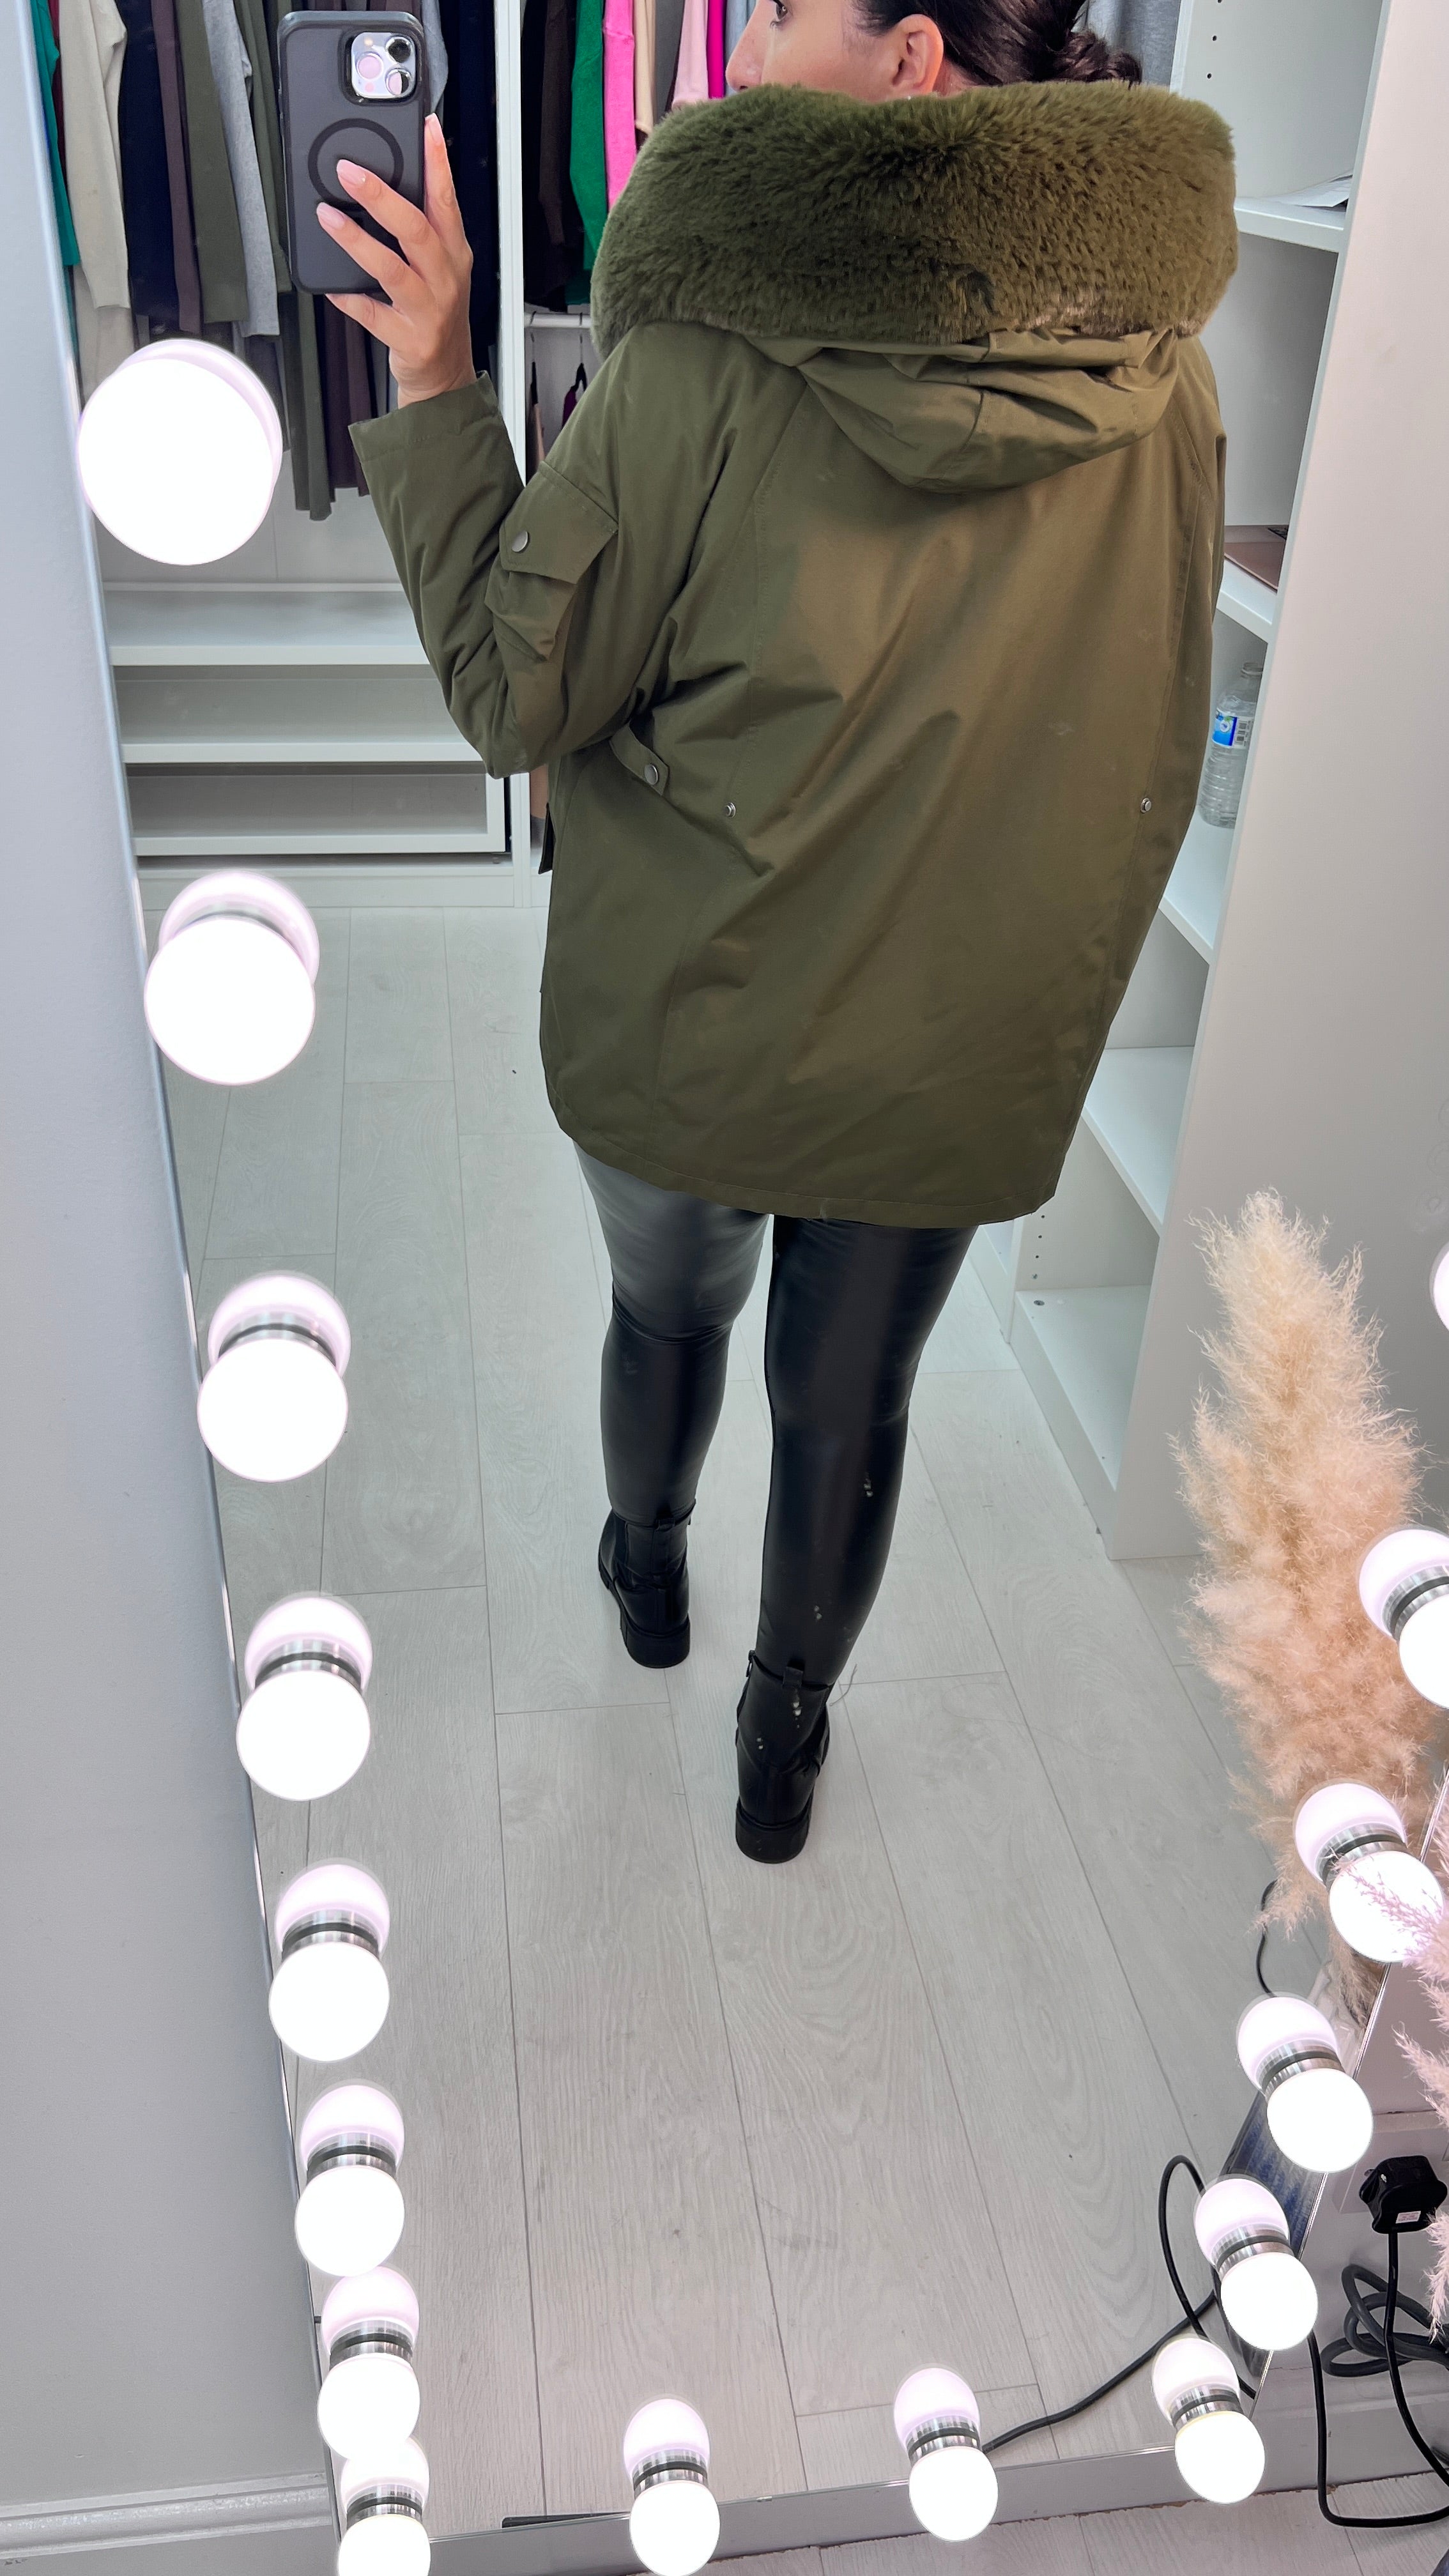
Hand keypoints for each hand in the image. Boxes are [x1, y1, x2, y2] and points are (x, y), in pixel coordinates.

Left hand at [318, 114, 475, 405]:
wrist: (445, 376)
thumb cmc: (437, 314)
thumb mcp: (441, 266)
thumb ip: (423, 227)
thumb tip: (383, 183)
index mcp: (454, 253)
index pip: (447, 200)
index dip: (438, 162)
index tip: (426, 128)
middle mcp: (445, 278)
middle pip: (417, 229)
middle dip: (382, 197)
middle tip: (349, 172)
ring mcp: (429, 310)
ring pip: (392, 269)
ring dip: (356, 240)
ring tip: (328, 217)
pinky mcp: (409, 339)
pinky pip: (372, 313)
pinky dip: (349, 298)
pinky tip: (333, 286)